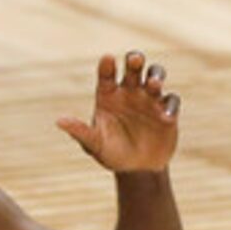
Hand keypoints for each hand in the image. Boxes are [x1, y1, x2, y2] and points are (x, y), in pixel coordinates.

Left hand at [58, 51, 180, 173]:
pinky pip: (171, 101)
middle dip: (135, 60)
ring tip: (154, 84)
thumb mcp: (94, 145)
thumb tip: (59, 122)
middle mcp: (130, 91)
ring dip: (156, 75)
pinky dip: (170, 105)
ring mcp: (150, 99)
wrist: (137, 169)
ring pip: (155, 75)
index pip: (107, 73)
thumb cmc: (112, 153)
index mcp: (109, 93)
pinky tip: (165, 117)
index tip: (108, 60)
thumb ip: (80, 132)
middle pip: (134, 67)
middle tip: (135, 60)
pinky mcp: (167, 111)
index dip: (107, 66)